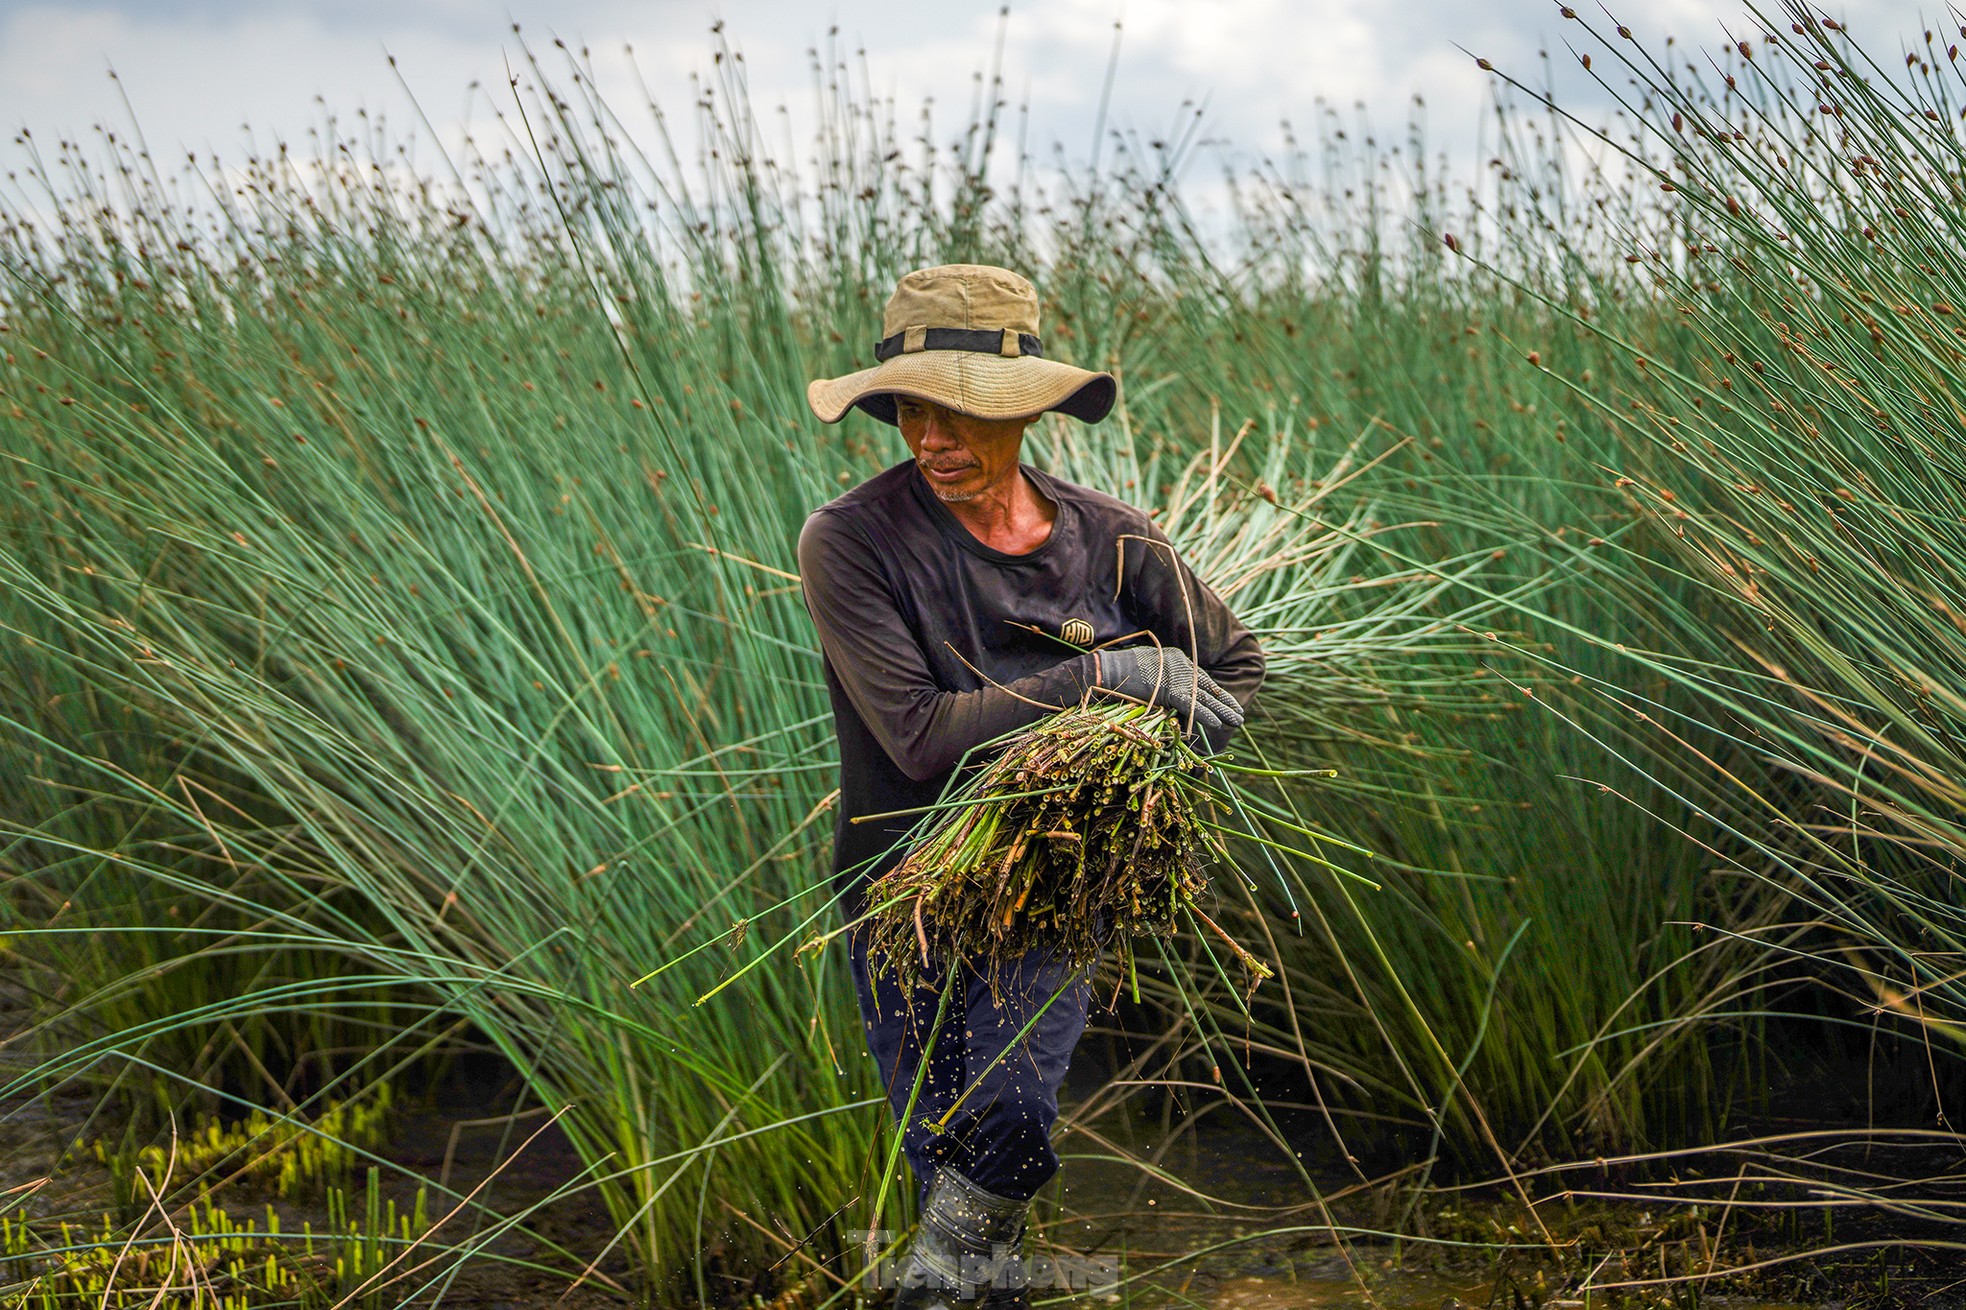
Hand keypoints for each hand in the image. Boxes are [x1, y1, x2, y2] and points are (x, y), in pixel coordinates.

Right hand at [1093, 646, 1243, 737]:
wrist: (1105, 672)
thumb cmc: (1118, 674)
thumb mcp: (1146, 673)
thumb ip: (1162, 681)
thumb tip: (1170, 697)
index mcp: (1175, 658)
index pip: (1198, 677)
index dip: (1213, 692)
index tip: (1224, 701)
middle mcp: (1180, 664)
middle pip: (1207, 686)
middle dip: (1223, 701)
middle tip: (1238, 713)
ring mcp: (1176, 676)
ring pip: (1204, 696)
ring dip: (1222, 710)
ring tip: (1238, 720)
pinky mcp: (1170, 689)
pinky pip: (1192, 705)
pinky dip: (1206, 715)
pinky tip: (1219, 724)